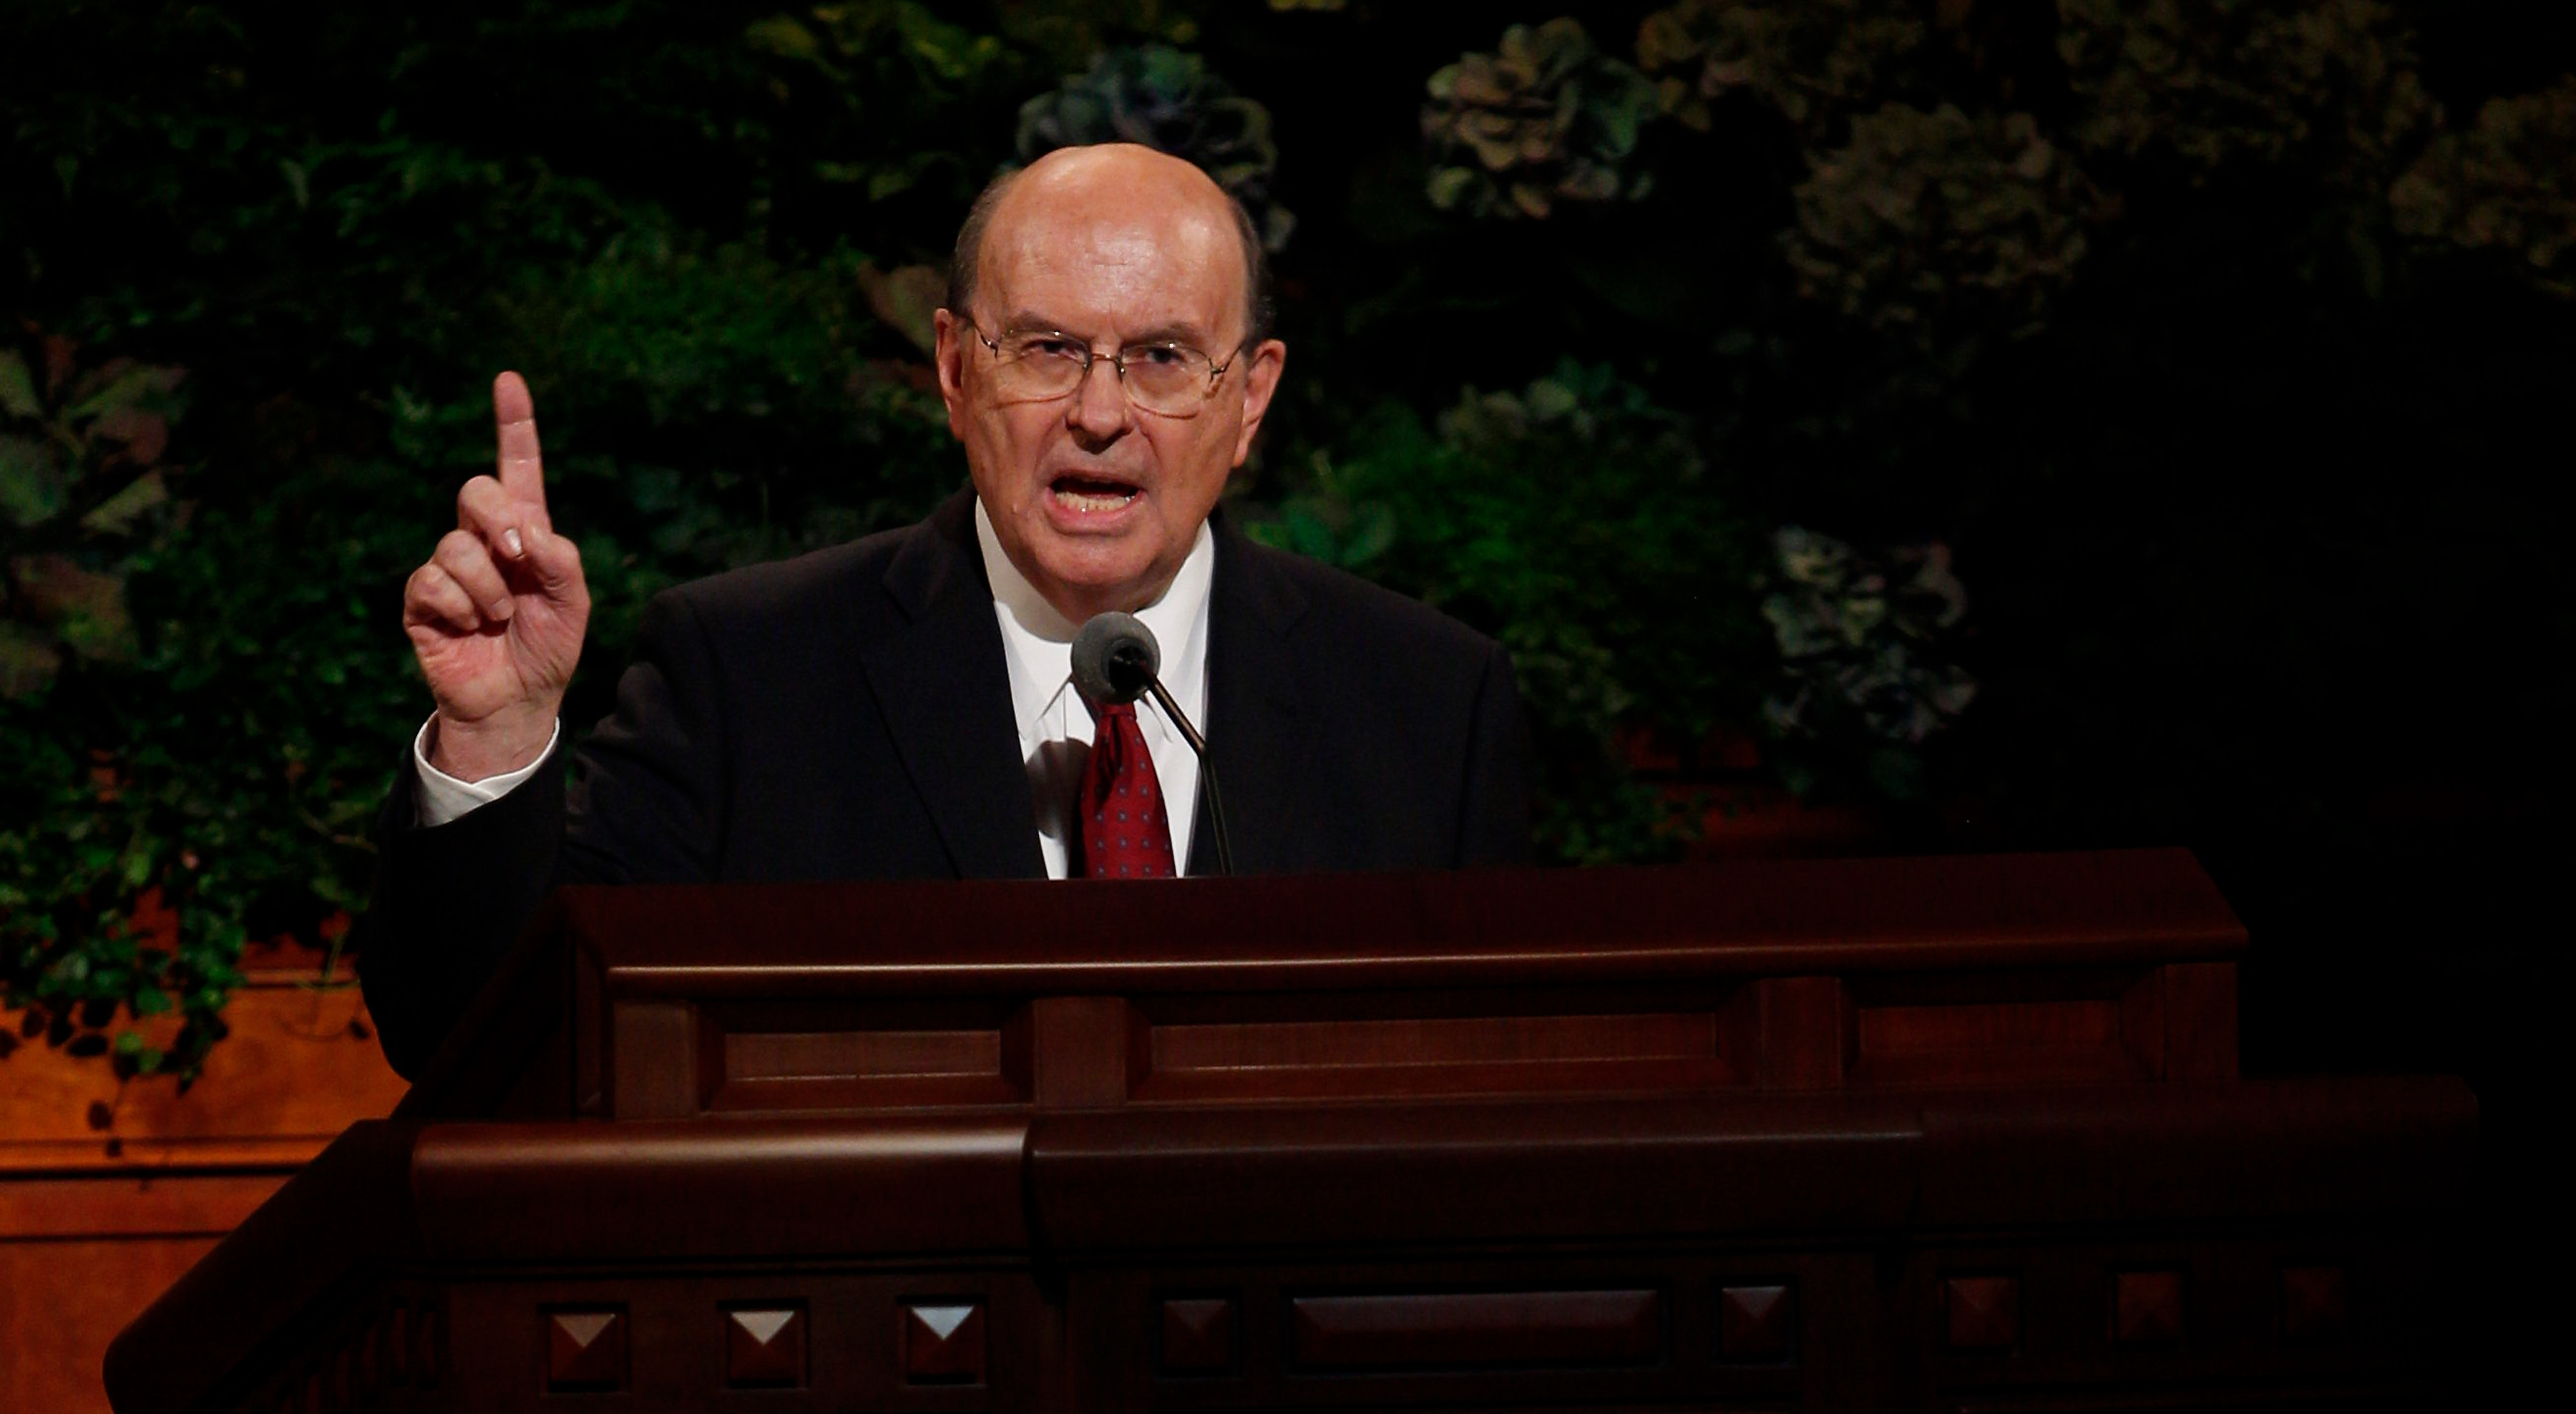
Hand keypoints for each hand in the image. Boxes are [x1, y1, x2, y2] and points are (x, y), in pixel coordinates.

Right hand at [402, 372, 589, 780]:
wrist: (517, 700)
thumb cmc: (547, 648)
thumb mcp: (574, 604)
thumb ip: (561, 560)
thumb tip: (526, 531)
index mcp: (525, 531)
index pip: (517, 467)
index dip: (513, 424)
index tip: (508, 381)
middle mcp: (483, 539)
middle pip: (475, 490)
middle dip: (498, 520)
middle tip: (518, 559)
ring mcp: (448, 566)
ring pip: (456, 544)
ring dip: (488, 587)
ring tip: (500, 617)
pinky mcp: (422, 598)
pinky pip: (432, 581)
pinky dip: (460, 607)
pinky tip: (470, 627)